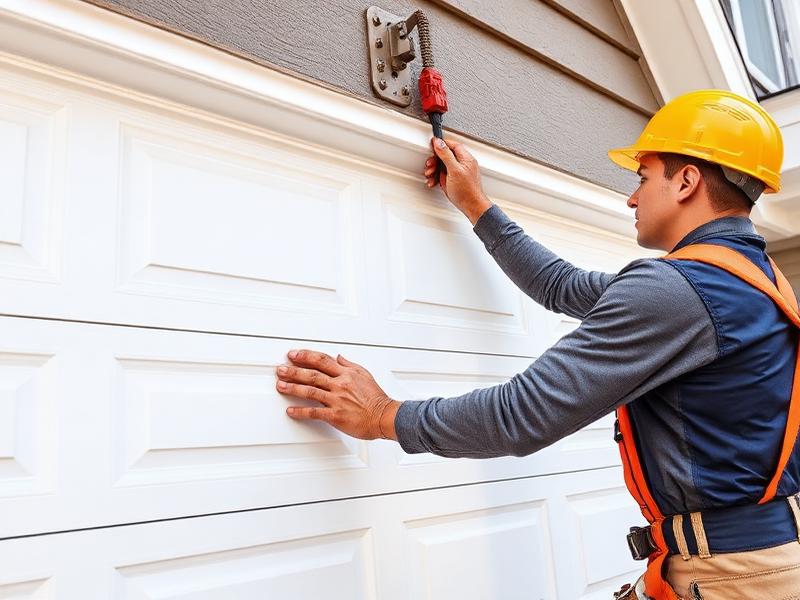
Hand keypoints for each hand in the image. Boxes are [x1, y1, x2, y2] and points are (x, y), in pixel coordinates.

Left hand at [276, 349, 399, 440]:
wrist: (384, 416)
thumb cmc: (376, 399)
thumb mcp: (364, 375)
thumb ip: (349, 365)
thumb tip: (338, 357)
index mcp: (346, 374)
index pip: (322, 360)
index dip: (305, 356)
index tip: (293, 354)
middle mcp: (340, 385)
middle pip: (312, 374)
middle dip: (293, 370)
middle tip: (280, 369)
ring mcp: (337, 400)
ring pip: (310, 391)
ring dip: (293, 388)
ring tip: (280, 386)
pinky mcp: (336, 416)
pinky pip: (314, 413)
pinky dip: (301, 412)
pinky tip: (291, 411)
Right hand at [423, 137, 492, 224]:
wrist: (471, 206)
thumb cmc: (467, 191)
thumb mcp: (454, 170)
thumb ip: (446, 155)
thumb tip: (439, 143)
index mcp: (465, 158)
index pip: (452, 145)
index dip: (441, 144)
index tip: (432, 146)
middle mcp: (462, 164)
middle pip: (445, 155)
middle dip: (435, 160)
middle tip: (430, 166)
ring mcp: (458, 172)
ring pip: (442, 166)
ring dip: (433, 170)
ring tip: (430, 175)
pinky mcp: (454, 180)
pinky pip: (443, 175)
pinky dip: (436, 178)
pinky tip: (433, 182)